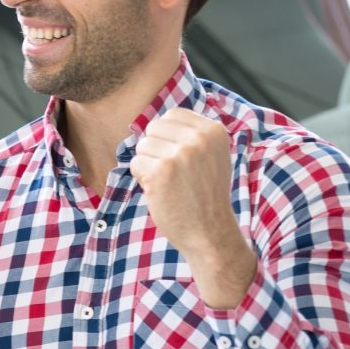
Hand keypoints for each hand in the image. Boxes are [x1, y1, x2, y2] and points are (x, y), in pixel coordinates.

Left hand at [133, 109, 253, 306]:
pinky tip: (161, 192)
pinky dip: (142, 179)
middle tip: (173, 174)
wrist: (210, 233)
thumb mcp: (211, 156)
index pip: (172, 115)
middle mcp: (199, 138)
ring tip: (169, 184)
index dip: (167, 137)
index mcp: (213, 130)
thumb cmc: (205, 195)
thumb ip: (192, 134)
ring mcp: (180, 154)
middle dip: (156, 150)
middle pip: (154, 128)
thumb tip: (158, 121)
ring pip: (142, 145)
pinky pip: (135, 163)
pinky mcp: (161, 171)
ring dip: (148, 165)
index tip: (179, 160)